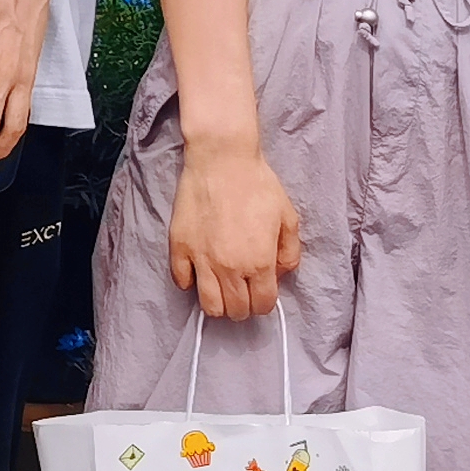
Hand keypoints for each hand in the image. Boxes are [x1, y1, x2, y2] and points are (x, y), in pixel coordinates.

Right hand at [168, 137, 302, 320]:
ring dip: (219, 303)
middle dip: (244, 305)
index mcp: (259, 262)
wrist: (222, 159)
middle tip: (243, 288)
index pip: (263, 305)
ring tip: (222, 287)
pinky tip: (199, 268)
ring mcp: (201, 259)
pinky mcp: (180, 247)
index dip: (265, 302)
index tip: (262, 291)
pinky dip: (191, 281)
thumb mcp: (288, 218)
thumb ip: (290, 253)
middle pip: (236, 311)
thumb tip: (279, 272)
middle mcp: (230, 267)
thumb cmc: (257, 185)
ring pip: (209, 306)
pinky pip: (182, 281)